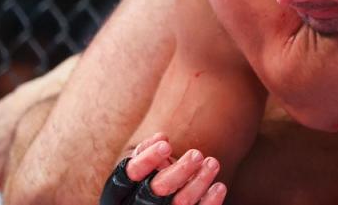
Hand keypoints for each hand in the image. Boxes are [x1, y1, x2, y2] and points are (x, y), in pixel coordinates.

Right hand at [99, 133, 224, 204]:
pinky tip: (219, 186)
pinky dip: (209, 201)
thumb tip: (161, 138)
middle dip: (179, 171)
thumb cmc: (147, 179)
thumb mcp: (141, 166)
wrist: (156, 204)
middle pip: (156, 190)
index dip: (147, 159)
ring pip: (179, 203)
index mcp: (119, 194)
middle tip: (197, 154)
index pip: (127, 175)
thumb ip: (147, 153)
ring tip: (212, 163)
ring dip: (199, 182)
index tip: (167, 143)